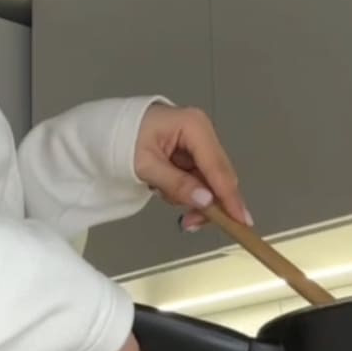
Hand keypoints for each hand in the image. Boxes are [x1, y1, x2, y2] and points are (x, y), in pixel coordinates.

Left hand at [134, 102, 250, 231]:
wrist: (110, 129)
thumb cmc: (124, 139)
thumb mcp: (146, 165)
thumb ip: (176, 183)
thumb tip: (206, 201)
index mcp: (194, 126)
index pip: (217, 168)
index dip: (229, 197)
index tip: (240, 220)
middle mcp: (203, 132)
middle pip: (220, 177)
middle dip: (206, 202)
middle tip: (189, 223)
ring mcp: (200, 143)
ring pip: (210, 182)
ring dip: (190, 197)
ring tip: (161, 193)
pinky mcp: (193, 154)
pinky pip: (198, 180)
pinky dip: (185, 191)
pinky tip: (164, 187)